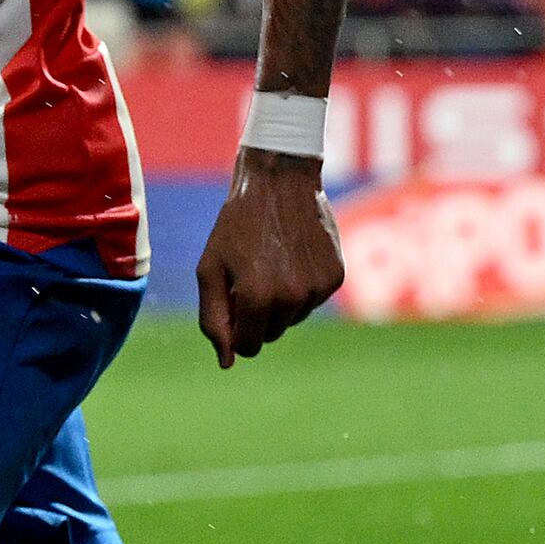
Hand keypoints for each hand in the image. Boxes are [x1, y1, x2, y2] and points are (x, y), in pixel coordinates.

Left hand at [195, 152, 344, 368]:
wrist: (279, 181)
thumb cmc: (236, 225)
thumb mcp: (210, 269)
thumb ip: (213, 319)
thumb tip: (227, 362)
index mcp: (256, 298)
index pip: (247, 347)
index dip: (235, 329)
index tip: (232, 303)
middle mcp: (291, 298)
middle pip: (271, 335)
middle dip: (257, 316)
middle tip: (250, 276)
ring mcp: (317, 289)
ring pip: (293, 319)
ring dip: (280, 302)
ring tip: (271, 262)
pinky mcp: (335, 277)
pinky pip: (313, 300)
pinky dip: (302, 287)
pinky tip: (293, 257)